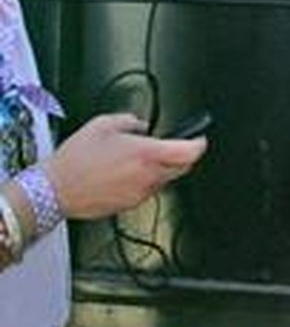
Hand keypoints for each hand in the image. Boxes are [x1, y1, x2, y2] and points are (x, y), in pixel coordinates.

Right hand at [44, 113, 206, 220]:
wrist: (53, 190)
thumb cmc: (75, 160)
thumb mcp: (103, 125)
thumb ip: (130, 121)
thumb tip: (140, 125)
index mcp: (147, 154)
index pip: (190, 152)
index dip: (199, 143)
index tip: (198, 138)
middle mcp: (148, 176)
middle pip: (183, 168)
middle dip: (183, 157)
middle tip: (173, 147)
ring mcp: (140, 193)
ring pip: (164, 180)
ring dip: (161, 169)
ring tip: (136, 160)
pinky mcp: (129, 205)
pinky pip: (146, 191)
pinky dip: (144, 181)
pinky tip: (124, 174)